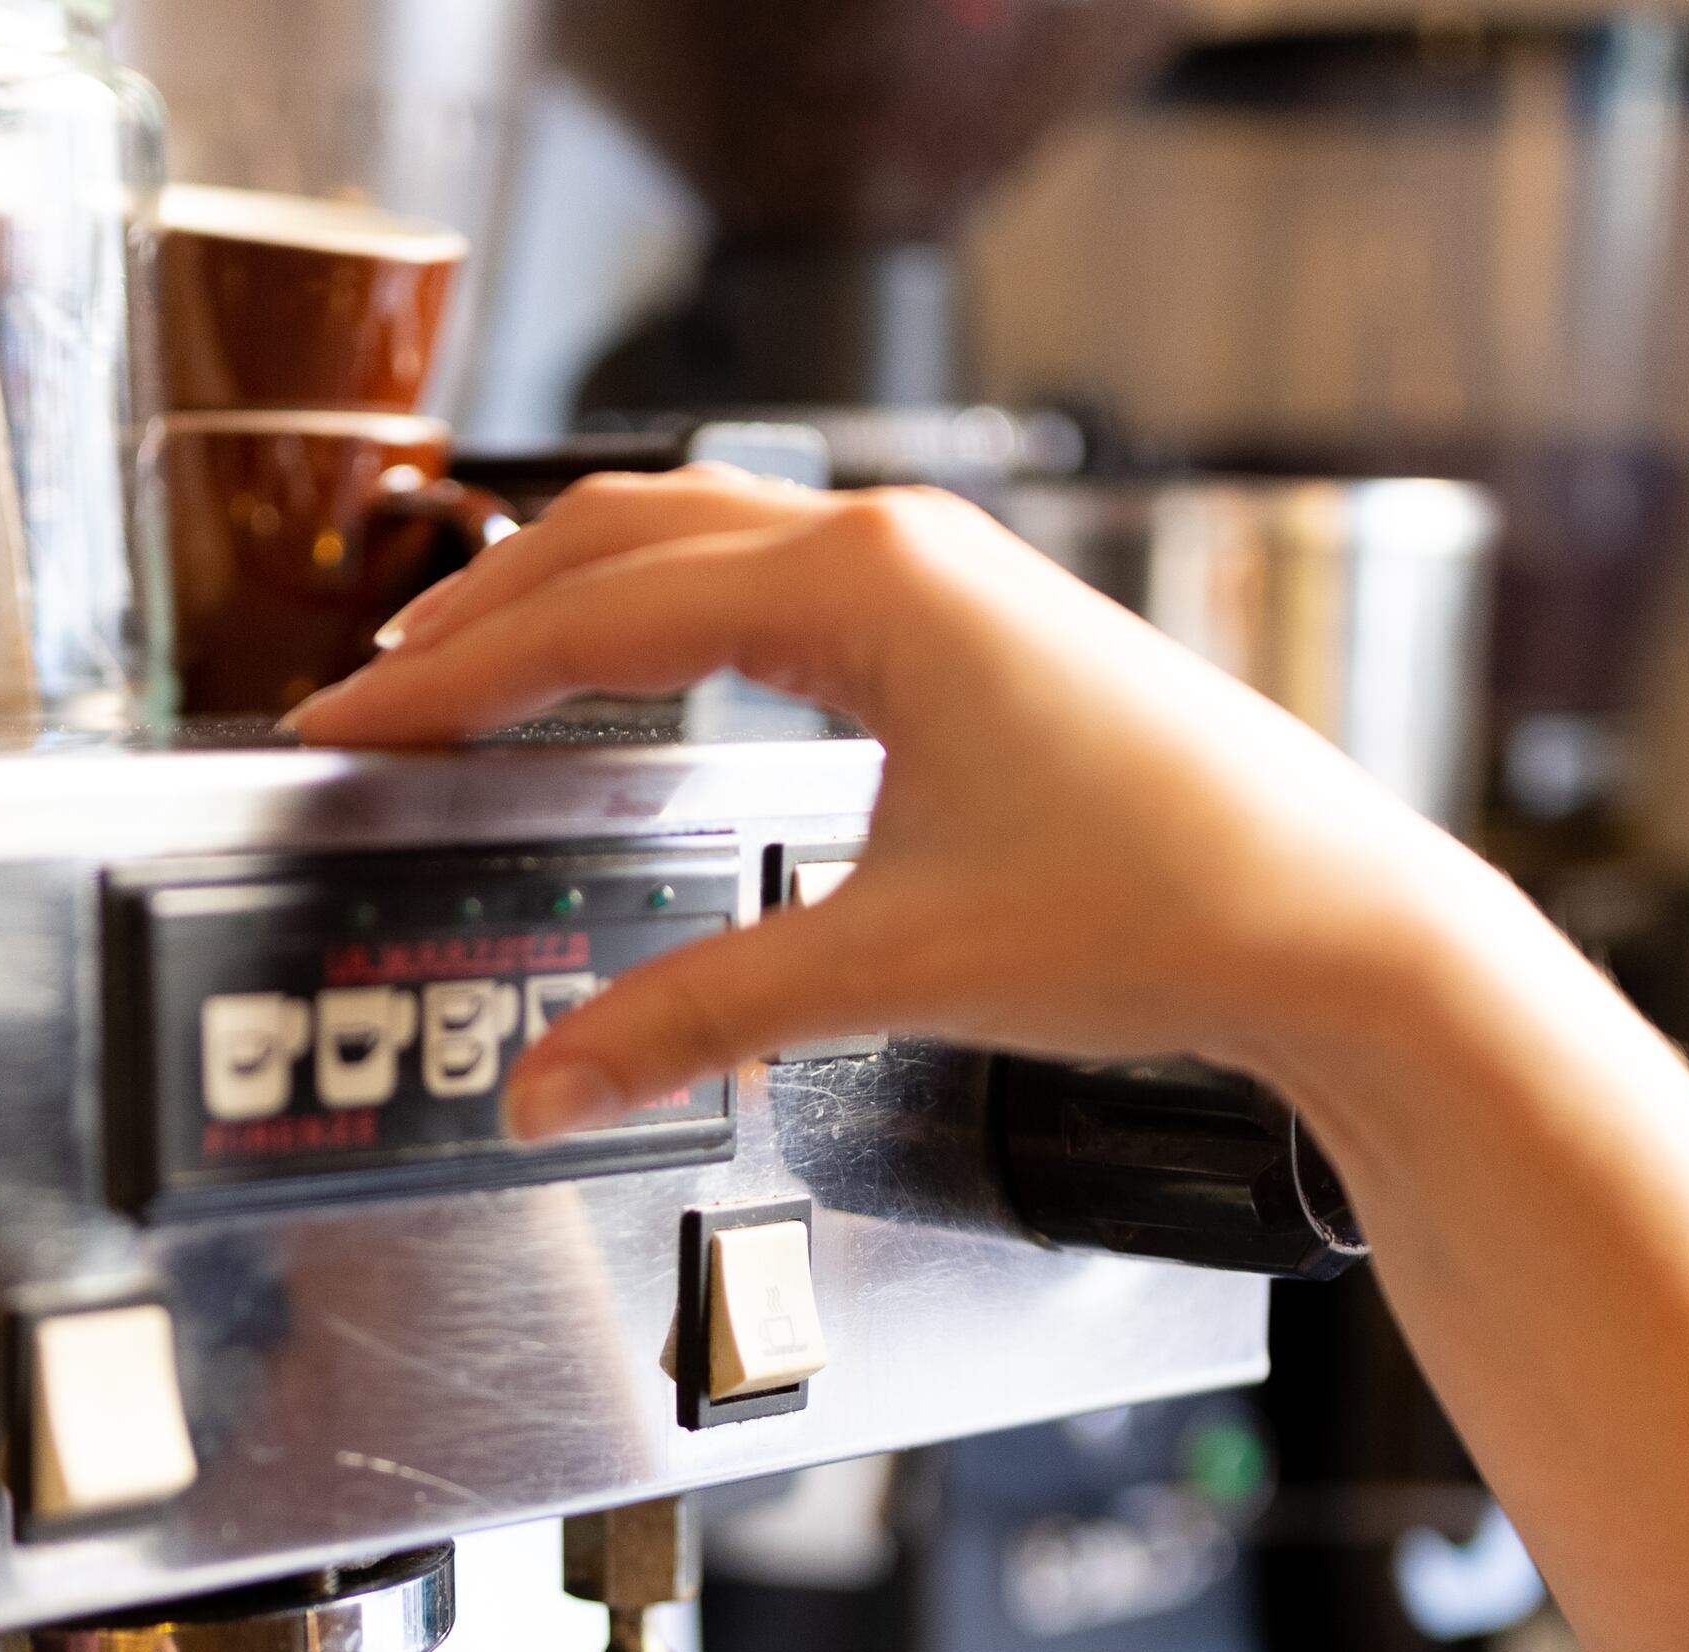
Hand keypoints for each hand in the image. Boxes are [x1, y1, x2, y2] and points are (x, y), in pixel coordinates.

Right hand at [286, 469, 1558, 1141]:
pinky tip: (643, 684)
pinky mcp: (981, 632)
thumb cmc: (1165, 909)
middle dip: (487, 612)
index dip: (451, 680)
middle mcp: (904, 550)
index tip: (349, 724)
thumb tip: (556, 1079)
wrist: (1338, 927)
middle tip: (376, 693)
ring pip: (706, 546)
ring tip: (474, 675)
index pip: (594, 614)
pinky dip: (673, 622)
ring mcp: (950, 580)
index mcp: (866, 588)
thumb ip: (700, 1016)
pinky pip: (778, 589)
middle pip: (629, 534)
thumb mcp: (893, 968)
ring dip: (578, 600)